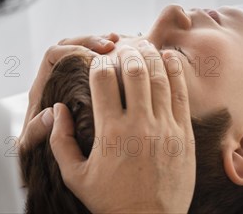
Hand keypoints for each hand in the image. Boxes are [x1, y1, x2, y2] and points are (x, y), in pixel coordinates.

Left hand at [17, 34, 118, 157]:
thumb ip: (35, 132)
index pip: (54, 55)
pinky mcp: (91, 88)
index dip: (72, 51)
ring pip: (86, 50)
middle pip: (71, 45)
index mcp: (43, 89)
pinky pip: (100, 64)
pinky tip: (127, 58)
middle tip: (110, 45)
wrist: (43, 171)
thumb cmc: (37, 159)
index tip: (92, 58)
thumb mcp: (32, 150)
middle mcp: (58, 81)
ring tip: (120, 44)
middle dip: (91, 41)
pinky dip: (113, 57)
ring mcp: (74, 82)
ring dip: (103, 44)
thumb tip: (51, 113)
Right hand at [50, 41, 195, 212]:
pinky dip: (175, 71)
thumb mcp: (75, 176)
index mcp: (110, 131)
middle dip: (126, 52)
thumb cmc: (111, 201)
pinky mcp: (184, 133)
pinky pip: (182, 94)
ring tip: (142, 45)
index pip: (103, 80)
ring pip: (159, 77)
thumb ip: (60, 141)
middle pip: (134, 70)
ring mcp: (165, 127)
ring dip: (150, 55)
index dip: (99, 64)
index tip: (97, 62)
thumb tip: (58, 110)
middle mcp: (139, 124)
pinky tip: (168, 58)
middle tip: (121, 48)